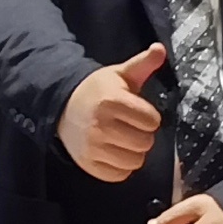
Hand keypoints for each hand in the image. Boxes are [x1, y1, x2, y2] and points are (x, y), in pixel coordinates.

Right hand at [61, 42, 169, 182]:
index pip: (152, 121)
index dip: (149, 116)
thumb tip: (160, 49)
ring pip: (135, 161)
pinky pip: (119, 175)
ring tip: (123, 139)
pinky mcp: (88, 164)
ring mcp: (92, 147)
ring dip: (134, 152)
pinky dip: (121, 166)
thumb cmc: (99, 91)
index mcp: (111, 102)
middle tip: (130, 126)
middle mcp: (101, 126)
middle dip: (143, 134)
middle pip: (145, 143)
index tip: (138, 111)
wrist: (63, 106)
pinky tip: (114, 151)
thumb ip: (143, 64)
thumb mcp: (120, 74)